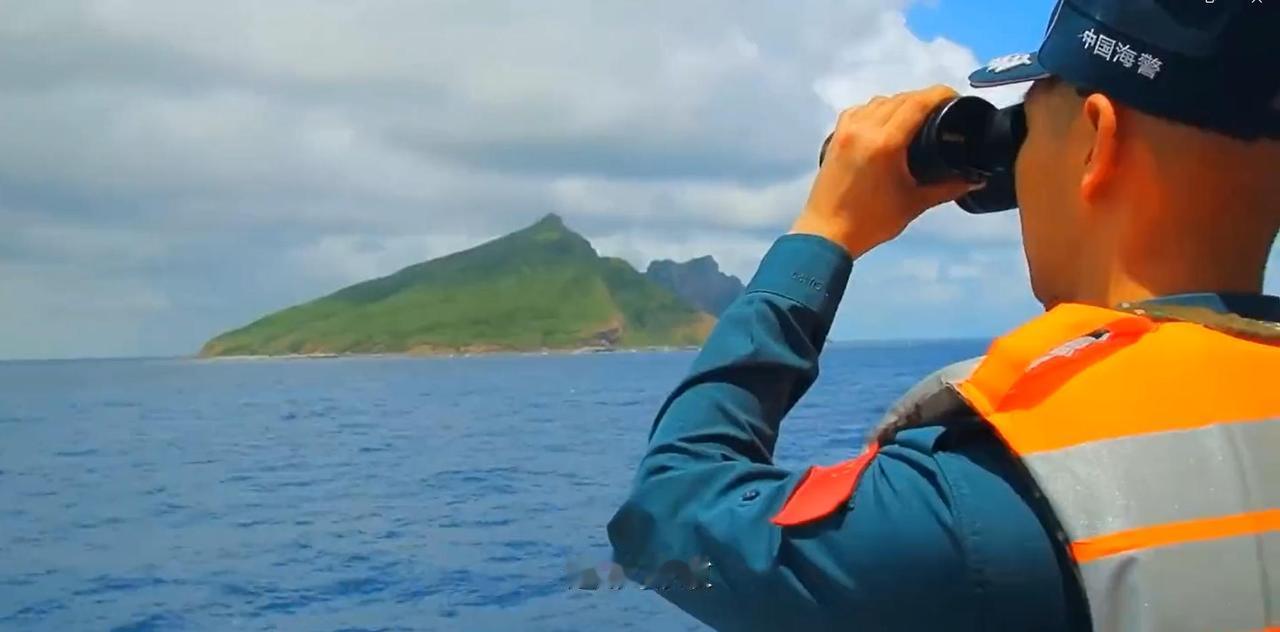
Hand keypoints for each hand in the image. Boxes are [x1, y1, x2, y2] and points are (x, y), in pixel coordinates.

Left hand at [791, 85, 980, 257]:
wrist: (827, 232)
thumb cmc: (871, 222)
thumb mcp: (914, 203)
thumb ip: (947, 187)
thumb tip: (976, 179)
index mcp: (885, 142)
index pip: (918, 103)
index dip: (940, 94)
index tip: (955, 97)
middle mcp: (864, 128)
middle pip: (900, 99)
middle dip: (923, 100)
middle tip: (941, 112)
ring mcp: (846, 130)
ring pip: (879, 101)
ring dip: (900, 103)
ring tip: (915, 118)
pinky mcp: (835, 136)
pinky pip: (860, 110)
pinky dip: (876, 110)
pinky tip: (886, 124)